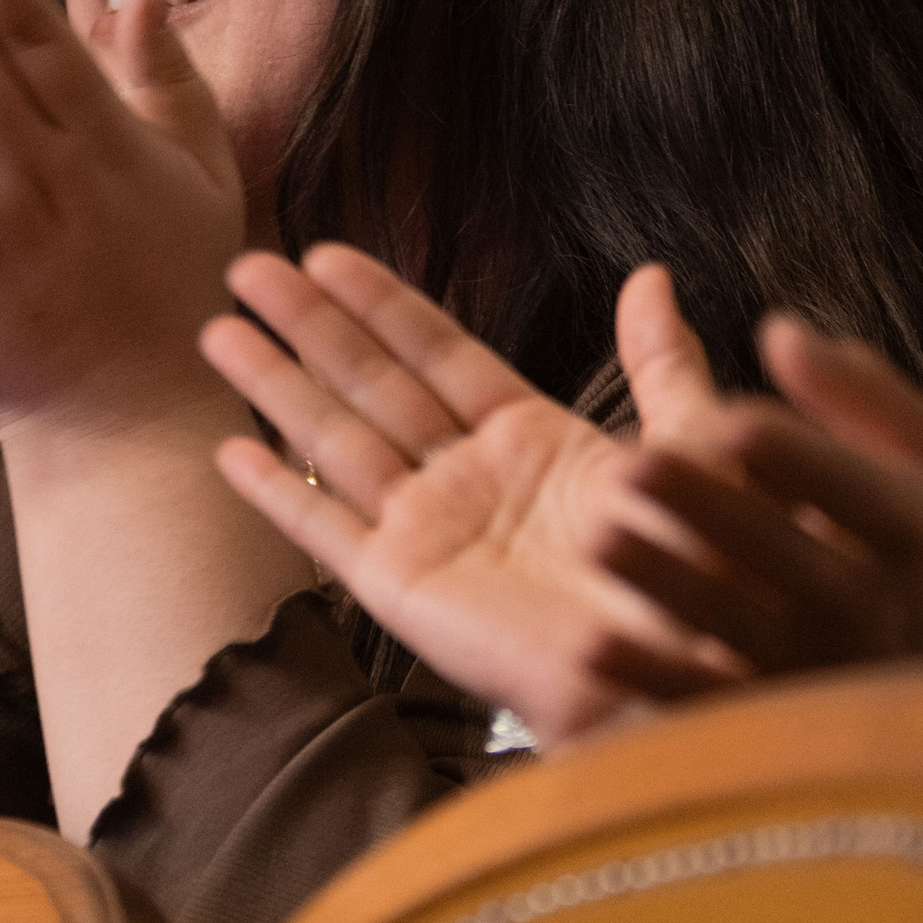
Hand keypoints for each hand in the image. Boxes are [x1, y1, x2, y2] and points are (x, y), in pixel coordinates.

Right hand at [199, 248, 758, 744]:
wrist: (684, 669)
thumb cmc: (704, 570)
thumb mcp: (698, 446)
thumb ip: (664, 365)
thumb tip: (652, 277)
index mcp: (533, 442)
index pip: (438, 353)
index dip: (381, 303)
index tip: (327, 253)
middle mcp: (469, 480)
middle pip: (371, 383)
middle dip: (310, 325)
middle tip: (248, 267)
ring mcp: (430, 533)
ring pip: (335, 439)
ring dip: (277, 384)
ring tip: (218, 329)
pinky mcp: (404, 588)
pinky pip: (328, 529)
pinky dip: (278, 493)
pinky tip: (230, 451)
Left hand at [591, 316, 922, 670]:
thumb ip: (858, 393)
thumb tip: (776, 330)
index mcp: (909, 527)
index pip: (845, 484)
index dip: (788, 452)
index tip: (726, 417)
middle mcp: (865, 601)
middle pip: (777, 550)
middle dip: (705, 511)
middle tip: (628, 468)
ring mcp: (815, 666)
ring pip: (731, 623)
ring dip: (662, 584)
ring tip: (595, 538)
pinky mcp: (770, 715)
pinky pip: (702, 699)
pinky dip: (648, 677)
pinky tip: (589, 645)